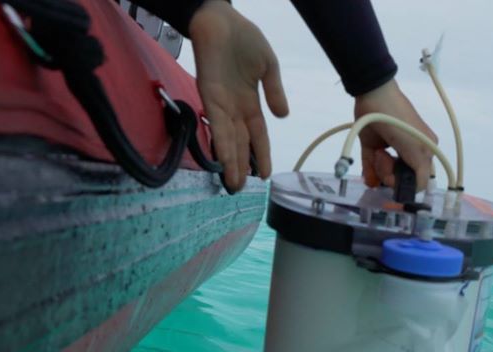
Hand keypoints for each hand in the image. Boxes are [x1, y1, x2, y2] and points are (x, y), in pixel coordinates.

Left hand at [189, 1, 288, 189]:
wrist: (221, 19)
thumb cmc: (244, 38)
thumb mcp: (269, 66)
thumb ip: (274, 91)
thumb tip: (284, 116)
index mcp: (251, 102)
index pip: (258, 135)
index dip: (262, 155)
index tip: (266, 176)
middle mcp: (235, 108)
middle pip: (240, 143)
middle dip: (242, 167)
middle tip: (241, 191)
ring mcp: (221, 103)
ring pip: (228, 139)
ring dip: (231, 162)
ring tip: (233, 184)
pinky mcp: (208, 94)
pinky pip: (217, 123)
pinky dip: (221, 141)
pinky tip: (224, 158)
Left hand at [353, 80, 438, 191]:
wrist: (374, 95)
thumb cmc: (399, 121)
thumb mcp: (417, 149)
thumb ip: (421, 172)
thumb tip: (418, 189)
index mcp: (423, 152)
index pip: (417, 181)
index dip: (405, 185)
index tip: (395, 178)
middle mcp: (408, 152)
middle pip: (399, 178)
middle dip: (389, 173)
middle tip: (384, 157)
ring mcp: (390, 149)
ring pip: (384, 173)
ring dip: (379, 167)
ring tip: (377, 152)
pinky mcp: (372, 145)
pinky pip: (370, 166)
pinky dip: (369, 171)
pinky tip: (368, 173)